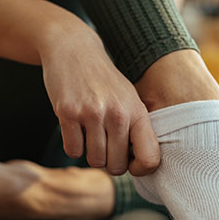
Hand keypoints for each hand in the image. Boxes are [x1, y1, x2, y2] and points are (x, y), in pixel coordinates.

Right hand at [39, 15, 159, 176]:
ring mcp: (92, 113)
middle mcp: (117, 114)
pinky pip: (73, 151)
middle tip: (104, 145)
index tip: (130, 163)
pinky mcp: (68, 113)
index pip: (150, 159)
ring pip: (94, 161)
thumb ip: (137, 130)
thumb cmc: (104, 81)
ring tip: (90, 134)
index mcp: (137, 112)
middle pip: (116, 167)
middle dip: (109, 162)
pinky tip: (75, 129)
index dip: (140, 169)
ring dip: (90, 153)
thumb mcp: (129, 99)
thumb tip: (141, 166)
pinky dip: (73, 146)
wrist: (74, 50)